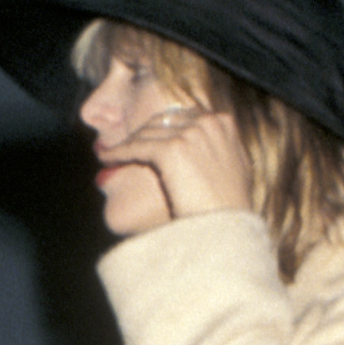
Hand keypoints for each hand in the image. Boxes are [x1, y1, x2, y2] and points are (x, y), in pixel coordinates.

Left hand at [105, 107, 252, 223]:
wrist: (229, 227)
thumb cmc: (232, 210)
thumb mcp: (237, 172)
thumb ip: (222, 152)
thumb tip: (205, 153)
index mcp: (223, 123)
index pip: (184, 117)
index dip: (164, 128)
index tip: (150, 139)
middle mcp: (207, 122)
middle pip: (163, 120)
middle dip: (144, 133)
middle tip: (128, 146)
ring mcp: (190, 134)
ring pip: (147, 133)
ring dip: (128, 143)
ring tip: (113, 154)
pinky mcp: (172, 150)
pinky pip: (137, 147)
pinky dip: (118, 152)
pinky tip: (107, 158)